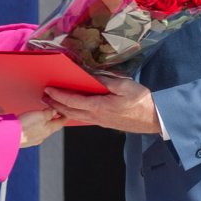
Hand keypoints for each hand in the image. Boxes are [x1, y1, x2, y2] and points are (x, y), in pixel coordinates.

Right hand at [18, 108, 66, 147]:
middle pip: (51, 127)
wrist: (9, 136)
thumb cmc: (24, 126)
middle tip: (54, 113)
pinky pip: (32, 133)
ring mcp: (33, 140)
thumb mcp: (40, 115)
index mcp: (48, 130)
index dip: (64, 117)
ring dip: (42, 124)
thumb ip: (48, 113)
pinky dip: (33, 128)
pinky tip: (29, 126)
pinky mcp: (24, 140)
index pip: (60, 123)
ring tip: (40, 118)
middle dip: (53, 120)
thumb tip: (54, 112)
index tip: (67, 114)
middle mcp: (42, 136)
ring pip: (41, 131)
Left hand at [44, 74, 159, 133]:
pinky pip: (84, 119)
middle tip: (44, 97)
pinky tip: (71, 110)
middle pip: (70, 112)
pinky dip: (73, 114)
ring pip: (76, 117)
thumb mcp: (125, 85)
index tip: (48, 90)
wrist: (156, 118)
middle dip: (55, 104)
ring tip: (53, 104)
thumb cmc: (142, 101)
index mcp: (99, 106)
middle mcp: (97, 116)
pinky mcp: (105, 123)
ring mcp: (100, 121)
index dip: (59, 96)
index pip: (73, 102)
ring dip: (62, 110)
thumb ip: (106, 81)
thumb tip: (91, 76)